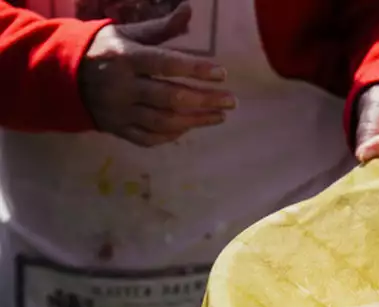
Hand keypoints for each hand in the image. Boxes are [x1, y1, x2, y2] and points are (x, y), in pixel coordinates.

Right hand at [79, 2, 235, 146]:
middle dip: (205, 101)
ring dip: (196, 121)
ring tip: (219, 116)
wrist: (63, 74)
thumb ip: (161, 28)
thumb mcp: (129, 34)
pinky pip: (148, 138)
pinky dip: (172, 135)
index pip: (166, 64)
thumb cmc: (105, 50)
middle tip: (231, 101)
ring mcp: (119, 111)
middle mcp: (123, 87)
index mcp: (126, 58)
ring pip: (164, 122)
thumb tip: (188, 10)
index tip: (222, 74)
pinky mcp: (117, 128)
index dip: (196, 70)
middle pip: (171, 98)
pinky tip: (190, 127)